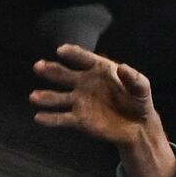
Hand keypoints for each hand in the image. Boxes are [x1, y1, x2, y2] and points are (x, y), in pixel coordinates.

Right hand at [30, 45, 175, 176]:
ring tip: (33, 96)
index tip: (61, 50)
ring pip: (59, 97)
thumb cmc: (139, 101)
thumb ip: (134, 78)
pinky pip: (62, 118)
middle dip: (52, 70)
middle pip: (65, 75)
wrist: (136, 126)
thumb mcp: (142, 88)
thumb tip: (123, 67)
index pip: (84, 58)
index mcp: (99, 69)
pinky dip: (51, 119)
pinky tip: (39, 117)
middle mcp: (85, 83)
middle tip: (38, 66)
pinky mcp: (79, 119)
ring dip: (46, 97)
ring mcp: (80, 101)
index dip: (72, 53)